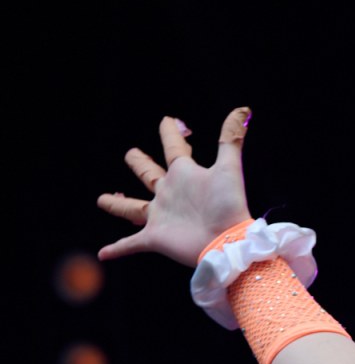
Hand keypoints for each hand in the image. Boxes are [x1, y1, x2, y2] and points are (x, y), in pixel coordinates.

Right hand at [96, 107, 254, 267]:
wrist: (228, 242)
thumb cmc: (228, 205)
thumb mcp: (228, 168)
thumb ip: (231, 139)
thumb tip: (244, 110)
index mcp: (184, 175)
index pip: (174, 148)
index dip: (171, 133)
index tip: (168, 120)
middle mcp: (170, 194)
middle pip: (149, 175)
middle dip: (139, 164)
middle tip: (130, 154)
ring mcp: (160, 216)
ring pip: (132, 208)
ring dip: (118, 204)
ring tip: (102, 199)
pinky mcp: (155, 238)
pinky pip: (131, 244)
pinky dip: (117, 249)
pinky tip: (103, 253)